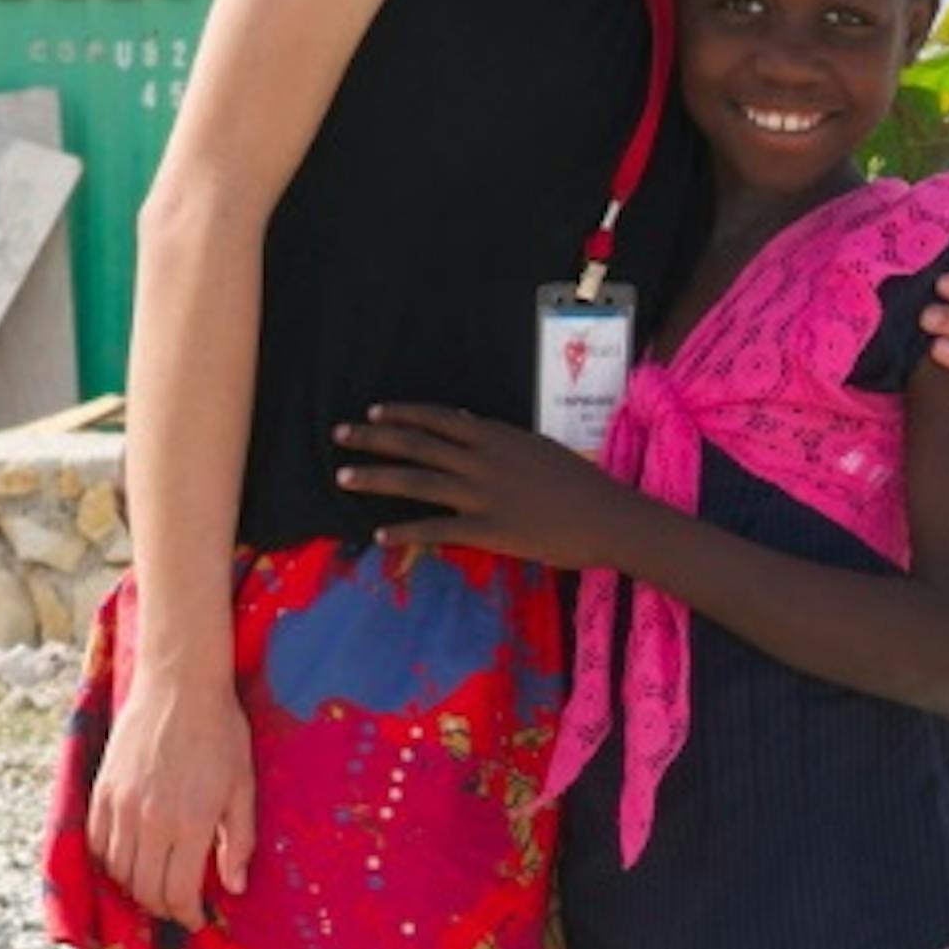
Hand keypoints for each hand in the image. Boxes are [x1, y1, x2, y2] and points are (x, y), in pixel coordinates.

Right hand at [87, 668, 255, 928]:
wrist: (180, 685)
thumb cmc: (221, 733)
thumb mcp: (243, 787)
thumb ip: (238, 840)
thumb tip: (234, 887)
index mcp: (191, 822)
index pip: (178, 892)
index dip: (187, 915)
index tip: (196, 919)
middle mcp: (151, 820)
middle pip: (145, 889)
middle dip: (162, 908)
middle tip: (177, 907)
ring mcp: (121, 805)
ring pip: (117, 871)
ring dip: (134, 888)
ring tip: (154, 886)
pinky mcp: (102, 791)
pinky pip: (96, 843)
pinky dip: (108, 862)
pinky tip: (127, 861)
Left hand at [334, 405, 627, 566]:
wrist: (610, 516)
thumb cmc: (580, 483)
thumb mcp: (537, 447)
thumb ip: (498, 439)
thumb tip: (466, 423)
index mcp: (496, 435)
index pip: (438, 418)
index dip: (402, 414)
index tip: (372, 412)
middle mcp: (483, 459)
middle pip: (417, 443)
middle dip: (374, 438)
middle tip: (339, 435)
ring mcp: (484, 494)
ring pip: (418, 481)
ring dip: (377, 478)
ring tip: (343, 477)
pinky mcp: (489, 530)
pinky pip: (438, 530)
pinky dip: (406, 532)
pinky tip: (379, 536)